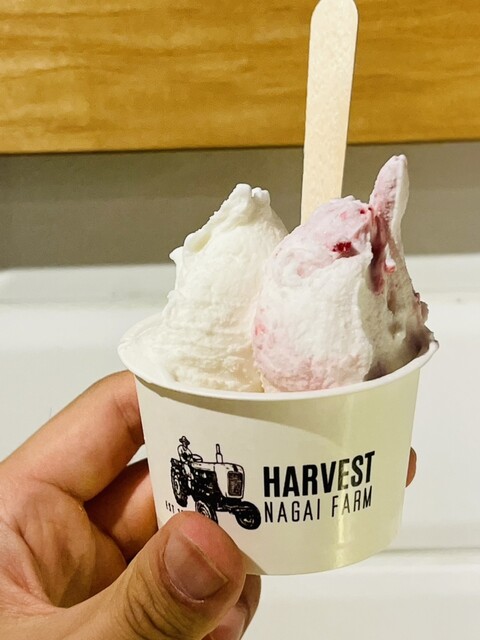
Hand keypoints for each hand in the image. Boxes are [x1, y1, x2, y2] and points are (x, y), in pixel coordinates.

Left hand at [0, 372, 259, 638]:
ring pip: (186, 537)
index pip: (111, 415)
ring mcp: (102, 579)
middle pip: (164, 476)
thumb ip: (136, 604)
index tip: (245, 396)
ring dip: (226, 558)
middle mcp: (67, 534)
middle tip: (274, 494)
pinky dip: (219, 603)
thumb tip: (212, 547)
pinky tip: (221, 628)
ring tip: (240, 589)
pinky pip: (189, 589)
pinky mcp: (130, 617)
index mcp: (22, 508)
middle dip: (218, 490)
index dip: (177, 394)